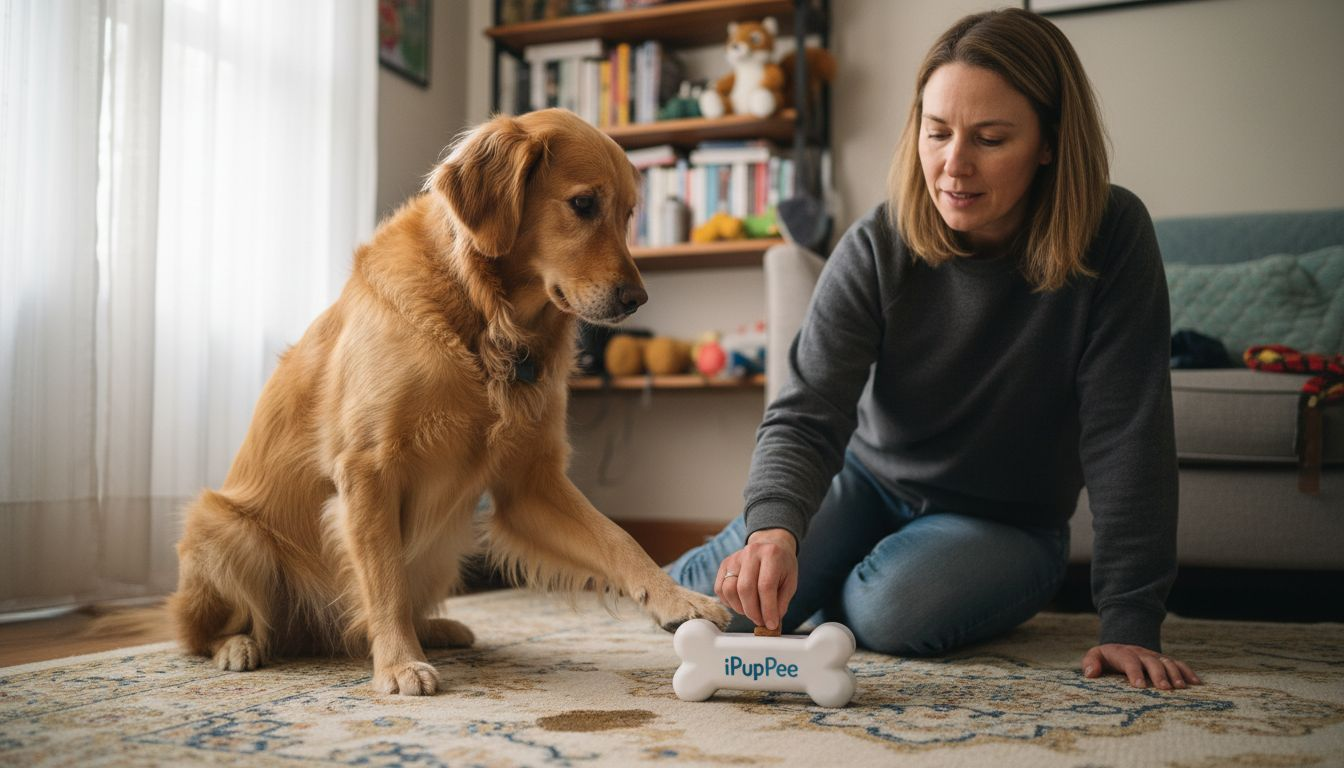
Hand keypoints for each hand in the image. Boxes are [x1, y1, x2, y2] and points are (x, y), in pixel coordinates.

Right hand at [714, 528, 797, 630]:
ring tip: (752, 612)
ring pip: (729, 590)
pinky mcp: (724, 564)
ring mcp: (735, 558)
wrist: (771, 544)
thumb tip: (771, 623)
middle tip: (760, 621)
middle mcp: (751, 553)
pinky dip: (729, 602)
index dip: (768, 609)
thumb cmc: (782, 565)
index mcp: (771, 554)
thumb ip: (781, 602)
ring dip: (740, 608)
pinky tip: (741, 604)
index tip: (771, 624)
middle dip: (752, 611)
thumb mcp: (790, 582)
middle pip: (745, 588)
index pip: (766, 586)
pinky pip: (720, 589)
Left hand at [1081, 644, 1202, 689]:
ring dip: (1175, 674)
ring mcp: (1154, 656)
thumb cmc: (1106, 658)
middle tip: (1165, 689)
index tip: (1139, 686)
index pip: (1129, 660)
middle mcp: (1141, 653)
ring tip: (1181, 688)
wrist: (1122, 646)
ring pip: (1167, 661)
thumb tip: (1091, 674)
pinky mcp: (1164, 660)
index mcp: (1122, 653)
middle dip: (1158, 674)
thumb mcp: (1094, 657)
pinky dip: (1188, 672)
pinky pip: (1178, 664)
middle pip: (1151, 661)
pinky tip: (1196, 683)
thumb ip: (1090, 663)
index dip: (1134, 672)